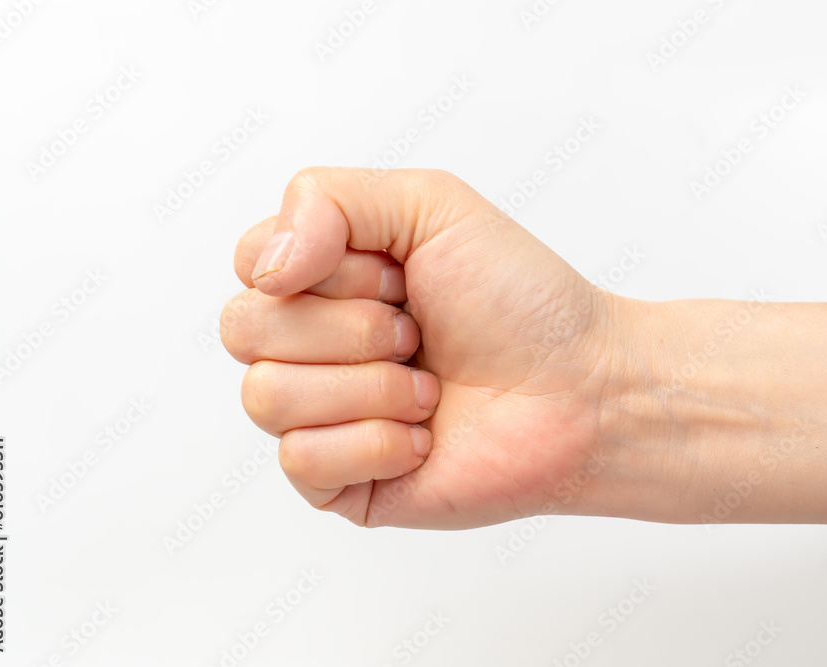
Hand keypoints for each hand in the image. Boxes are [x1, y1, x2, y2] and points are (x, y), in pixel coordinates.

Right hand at [221, 168, 626, 528]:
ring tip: (427, 387)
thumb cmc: (519, 298)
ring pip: (266, 396)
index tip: (397, 277)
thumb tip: (264, 272)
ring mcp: (322, 416)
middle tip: (416, 332)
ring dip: (369, 385)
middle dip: (350, 327)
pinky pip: (300, 459)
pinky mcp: (339, 482)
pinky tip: (424, 437)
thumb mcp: (430, 204)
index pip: (252, 264)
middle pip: (245, 329)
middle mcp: (313, 347)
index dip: (323, 268)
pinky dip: (376, 442)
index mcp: (325, 282)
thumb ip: (326, 198)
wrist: (581, 389)